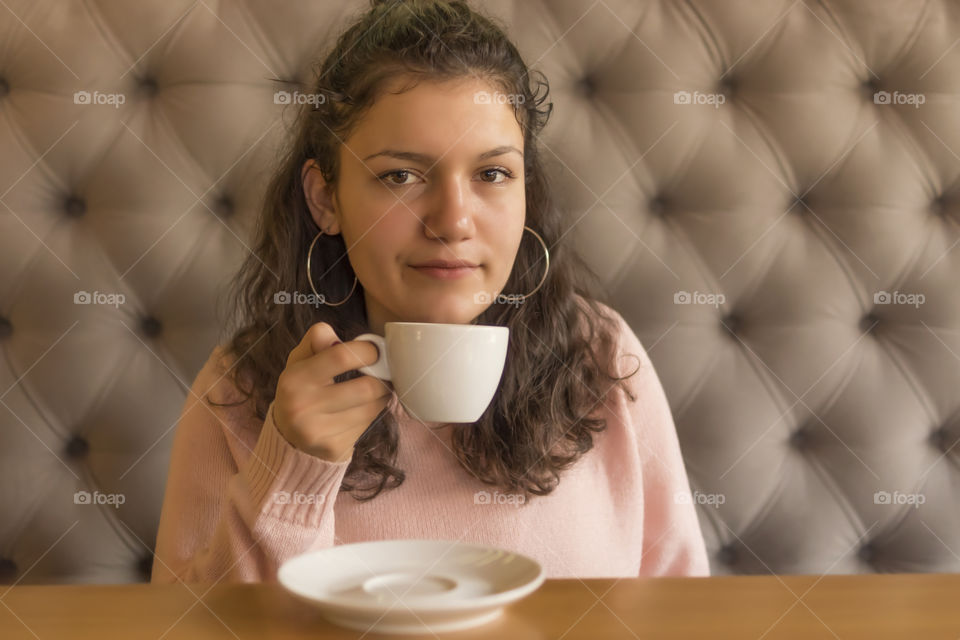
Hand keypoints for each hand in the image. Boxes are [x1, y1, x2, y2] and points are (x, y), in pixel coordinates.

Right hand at [272, 322, 391, 461]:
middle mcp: (303, 407)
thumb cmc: (301, 390)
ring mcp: (319, 432)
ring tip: (376, 389)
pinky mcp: (333, 449)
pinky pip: (367, 426)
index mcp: (294, 379)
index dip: (367, 350)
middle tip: (384, 372)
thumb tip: (331, 332)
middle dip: (382, 378)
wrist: (288, 440)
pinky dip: (372, 415)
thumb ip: (315, 340)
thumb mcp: (299, 361)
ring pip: (372, 408)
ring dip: (382, 396)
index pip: (342, 356)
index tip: (374, 351)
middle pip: (366, 388)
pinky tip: (364, 409)